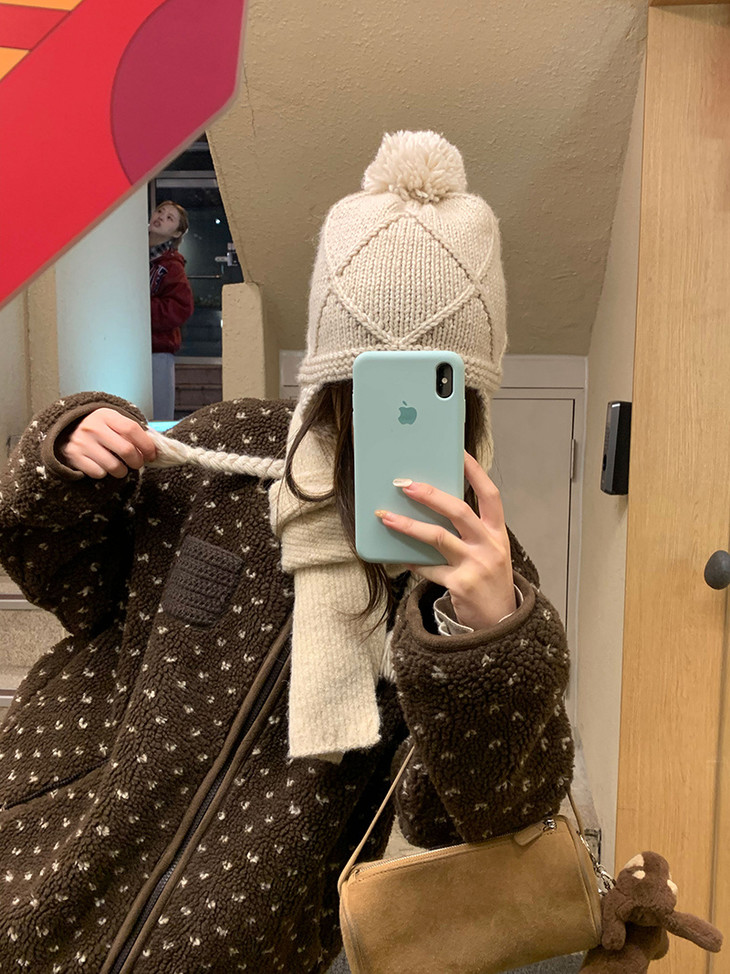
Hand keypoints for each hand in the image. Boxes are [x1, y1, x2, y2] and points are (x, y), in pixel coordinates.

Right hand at [57, 407, 156, 478]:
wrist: (64, 430)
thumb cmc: (97, 428)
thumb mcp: (112, 421)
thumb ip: (130, 430)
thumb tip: (154, 447)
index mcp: (106, 415)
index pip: (132, 429)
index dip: (147, 445)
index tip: (152, 455)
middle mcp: (93, 427)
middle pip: (126, 450)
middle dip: (137, 461)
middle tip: (137, 464)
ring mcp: (82, 443)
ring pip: (114, 466)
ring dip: (122, 471)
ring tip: (120, 467)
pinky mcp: (74, 457)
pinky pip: (99, 473)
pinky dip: (104, 473)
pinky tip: (102, 466)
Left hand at [375, 452, 515, 630]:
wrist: (500, 622)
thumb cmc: (489, 580)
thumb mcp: (489, 550)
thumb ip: (469, 531)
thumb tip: (432, 505)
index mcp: (498, 532)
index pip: (489, 495)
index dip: (475, 472)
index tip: (459, 452)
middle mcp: (490, 545)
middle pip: (459, 511)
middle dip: (431, 495)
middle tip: (405, 484)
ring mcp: (476, 565)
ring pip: (438, 537)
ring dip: (409, 525)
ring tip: (386, 516)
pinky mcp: (460, 584)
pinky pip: (429, 567)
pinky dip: (412, 560)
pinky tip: (399, 555)